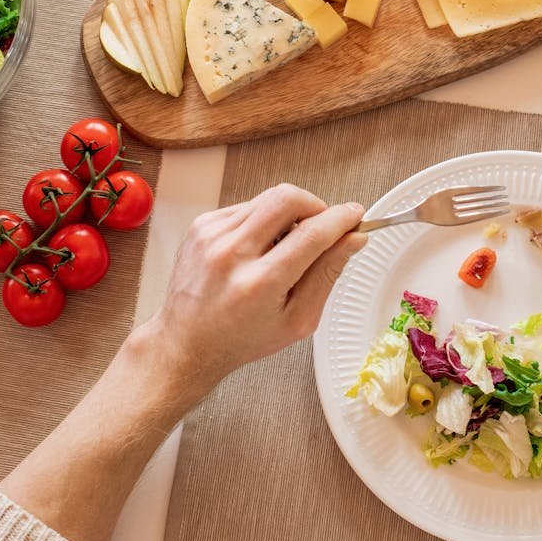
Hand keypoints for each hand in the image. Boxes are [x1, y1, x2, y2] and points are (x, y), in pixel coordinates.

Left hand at [150, 184, 365, 383]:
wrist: (186, 343)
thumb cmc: (242, 338)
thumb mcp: (297, 320)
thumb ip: (328, 275)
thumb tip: (353, 239)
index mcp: (259, 284)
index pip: (312, 234)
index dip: (341, 219)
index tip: (356, 214)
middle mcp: (231, 254)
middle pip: (287, 197)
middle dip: (315, 205)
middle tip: (321, 227)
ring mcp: (212, 235)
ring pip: (268, 197)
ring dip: (288, 214)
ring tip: (284, 247)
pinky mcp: (202, 225)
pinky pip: (247, 206)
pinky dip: (262, 220)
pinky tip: (258, 249)